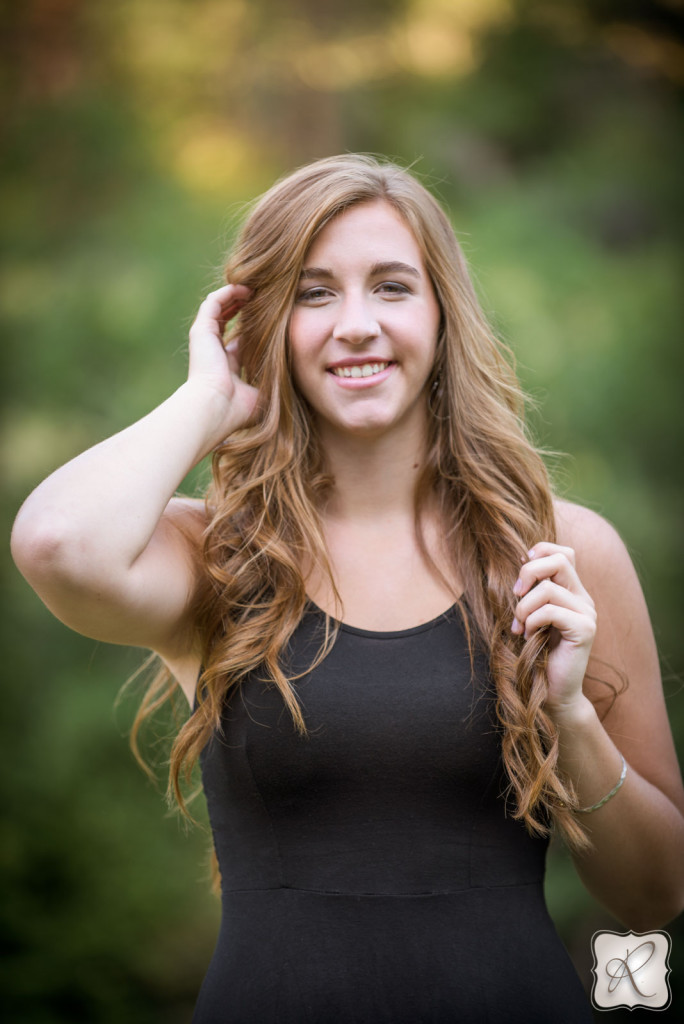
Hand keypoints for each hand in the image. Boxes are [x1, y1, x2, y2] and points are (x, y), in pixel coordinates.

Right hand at [187, 284, 260, 433]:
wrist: (215, 408)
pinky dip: (228, 293)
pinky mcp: (201, 330)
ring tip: (256, 288)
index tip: (273, 318)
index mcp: (226, 366)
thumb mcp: (262, 394)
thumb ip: (274, 385)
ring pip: (220, 307)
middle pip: (228, 320)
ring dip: (237, 295)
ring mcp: (206, 339)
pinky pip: (213, 302)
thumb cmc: (239, 409)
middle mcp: (214, 351)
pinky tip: (245, 288)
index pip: (240, 340)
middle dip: (246, 306)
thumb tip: (296, 384)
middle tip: (265, 296)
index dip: (255, 328)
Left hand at [511, 542, 596, 715]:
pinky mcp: (585, 630)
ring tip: (521, 628)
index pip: (564, 553)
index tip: (521, 577)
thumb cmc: (534, 653)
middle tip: (515, 596)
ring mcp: (587, 613)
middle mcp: (584, 599)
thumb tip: (520, 559)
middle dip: (528, 573)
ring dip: (523, 608)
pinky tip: (529, 637)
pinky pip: (550, 611)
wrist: (550, 692)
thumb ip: (530, 590)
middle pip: (559, 561)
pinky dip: (531, 622)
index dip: (540, 553)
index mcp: (572, 591)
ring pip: (548, 589)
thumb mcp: (529, 614)